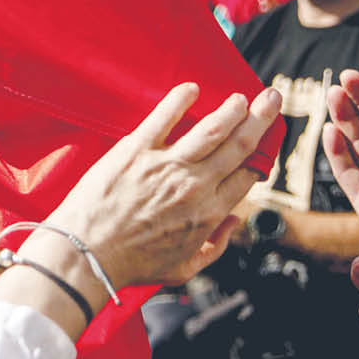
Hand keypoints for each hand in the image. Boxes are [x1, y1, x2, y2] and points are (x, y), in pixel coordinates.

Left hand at [51, 83, 281, 287]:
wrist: (87, 254)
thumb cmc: (131, 264)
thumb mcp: (184, 269)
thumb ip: (215, 247)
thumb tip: (234, 222)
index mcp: (209, 213)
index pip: (246, 177)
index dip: (259, 159)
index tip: (262, 146)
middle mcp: (194, 186)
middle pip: (238, 145)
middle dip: (260, 120)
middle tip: (271, 99)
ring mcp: (165, 165)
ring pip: (211, 128)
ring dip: (232, 109)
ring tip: (241, 96)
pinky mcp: (135, 150)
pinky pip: (164, 117)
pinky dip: (180, 99)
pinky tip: (192, 88)